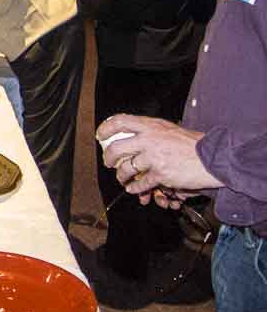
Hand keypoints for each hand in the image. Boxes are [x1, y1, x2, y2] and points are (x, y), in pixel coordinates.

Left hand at [97, 114, 221, 195]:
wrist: (212, 157)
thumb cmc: (192, 143)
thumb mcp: (168, 129)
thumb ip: (149, 131)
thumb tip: (132, 136)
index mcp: (150, 126)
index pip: (119, 121)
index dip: (105, 128)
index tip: (100, 135)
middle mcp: (149, 139)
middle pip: (116, 148)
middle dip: (108, 157)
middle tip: (108, 162)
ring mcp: (153, 157)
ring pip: (126, 168)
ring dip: (121, 176)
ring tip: (122, 178)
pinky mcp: (161, 174)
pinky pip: (141, 183)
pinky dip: (135, 188)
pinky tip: (133, 189)